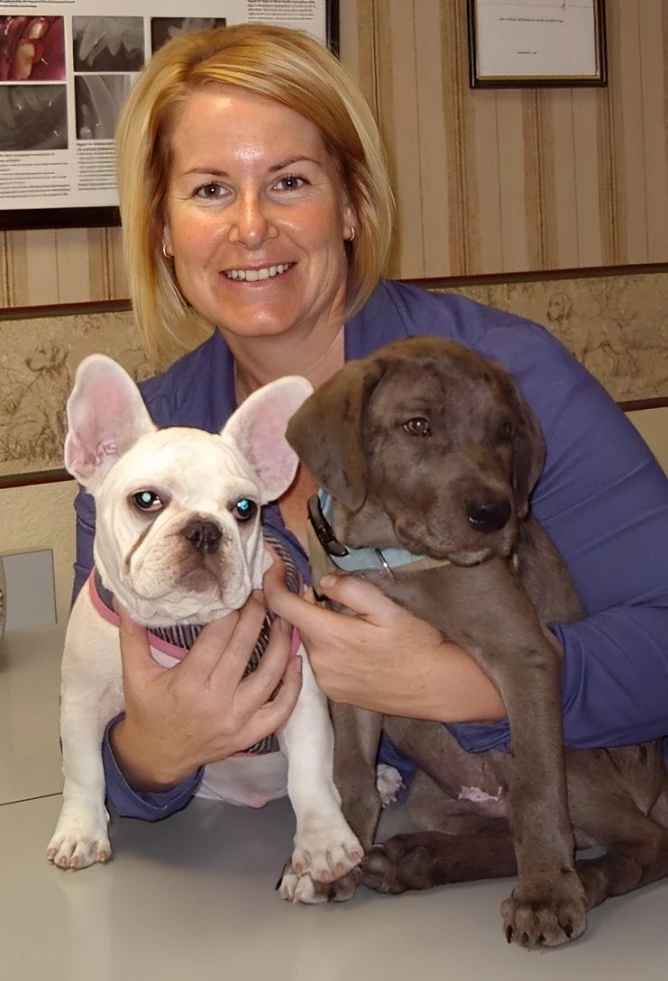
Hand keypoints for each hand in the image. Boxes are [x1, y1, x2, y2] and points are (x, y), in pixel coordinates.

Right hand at [111, 592, 301, 790]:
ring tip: (284, 619)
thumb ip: (132, 635)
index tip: (239, 589)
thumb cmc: (146, 709)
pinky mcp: (249, 735)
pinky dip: (293, 686)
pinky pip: (280, 711)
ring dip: (281, 645)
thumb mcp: (134, 672)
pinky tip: (295, 661)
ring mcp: (236, 721)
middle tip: (264, 593)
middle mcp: (215, 702)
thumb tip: (127, 599)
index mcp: (187, 684)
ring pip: (269, 678)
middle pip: (243, 651)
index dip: (231, 611)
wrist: (156, 757)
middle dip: (256, 618)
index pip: (216, 639)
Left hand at [263, 560, 504, 723]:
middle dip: (307, 605)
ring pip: (309, 642)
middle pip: (297, 623)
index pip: (281, 605)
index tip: (276, 564)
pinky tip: (355, 648)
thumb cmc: (416, 643)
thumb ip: (350, 589)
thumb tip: (321, 583)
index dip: (272, 580)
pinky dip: (328, 648)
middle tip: (332, 596)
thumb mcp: (387, 607)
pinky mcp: (334, 694)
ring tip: (352, 625)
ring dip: (319, 628)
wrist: (436, 687)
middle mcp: (319, 661)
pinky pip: (320, 662)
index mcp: (329, 636)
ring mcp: (325, 681)